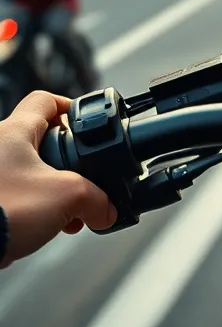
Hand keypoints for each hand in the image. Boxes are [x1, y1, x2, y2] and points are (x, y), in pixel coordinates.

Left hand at [0, 92, 115, 267]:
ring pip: (30, 172)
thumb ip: (99, 199)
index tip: (87, 125)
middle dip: (68, 163)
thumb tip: (107, 211)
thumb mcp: (69, 196)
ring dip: (54, 190)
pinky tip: (51, 226)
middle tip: (84, 178)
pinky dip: (37, 206)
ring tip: (71, 213)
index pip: (45, 100)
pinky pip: (18, 194)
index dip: (70, 107)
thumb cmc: (3, 211)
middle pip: (42, 141)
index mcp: (14, 133)